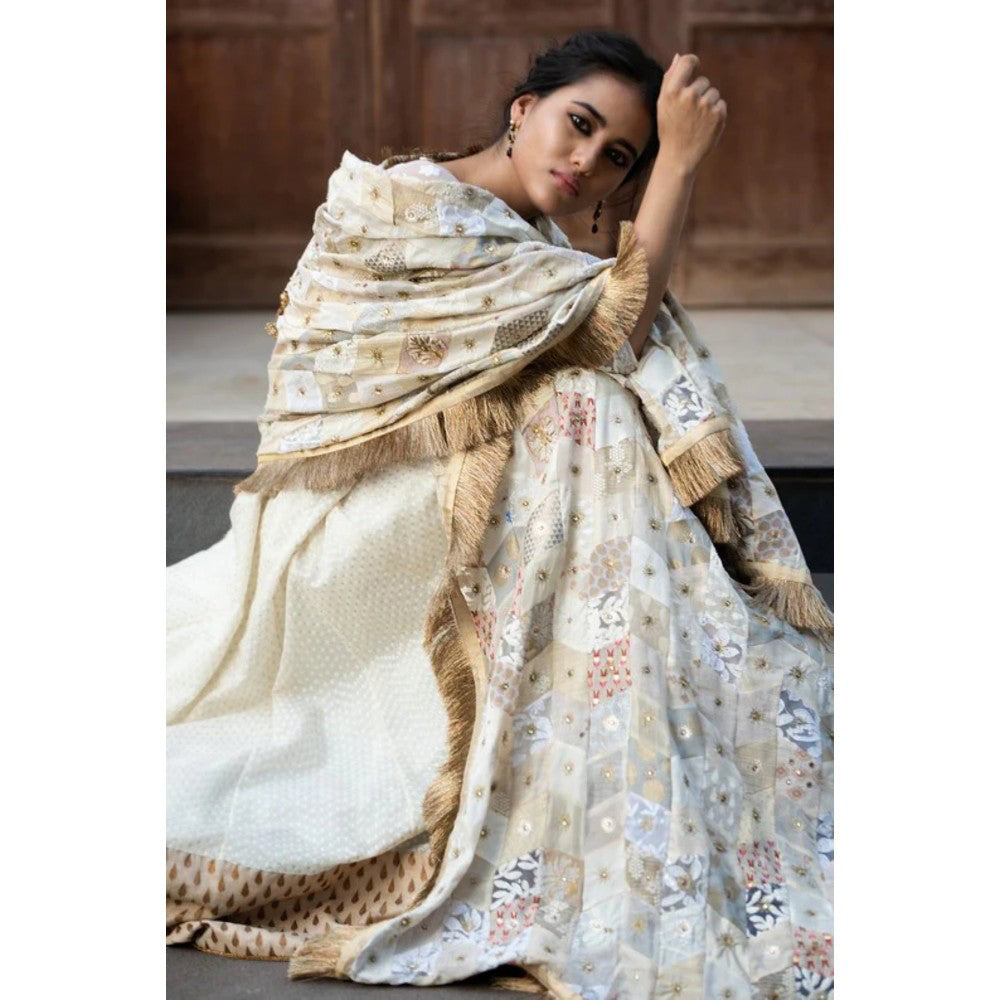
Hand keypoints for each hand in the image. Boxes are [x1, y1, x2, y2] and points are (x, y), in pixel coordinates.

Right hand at [656, 53, 726, 173]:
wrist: (679, 157)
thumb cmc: (669, 129)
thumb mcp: (663, 104)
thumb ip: (669, 79)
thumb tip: (679, 56)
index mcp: (672, 91)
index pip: (688, 61)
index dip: (692, 62)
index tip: (694, 67)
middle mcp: (689, 95)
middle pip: (703, 81)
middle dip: (698, 94)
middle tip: (689, 114)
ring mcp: (705, 105)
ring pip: (713, 93)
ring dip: (708, 104)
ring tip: (697, 121)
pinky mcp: (718, 114)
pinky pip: (721, 104)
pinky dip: (715, 114)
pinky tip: (705, 126)